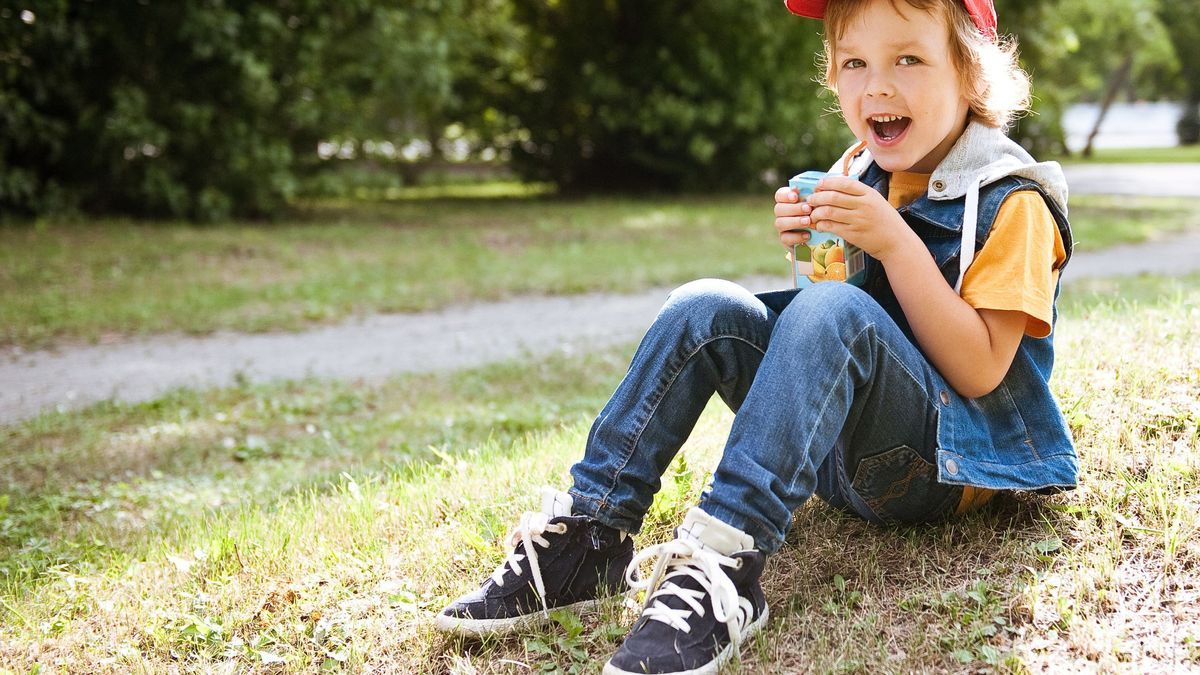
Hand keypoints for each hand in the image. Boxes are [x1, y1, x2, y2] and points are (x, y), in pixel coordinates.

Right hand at [773, 186, 813, 250]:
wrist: (818, 236)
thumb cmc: (817, 213)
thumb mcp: (816, 204)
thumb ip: (813, 197)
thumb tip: (815, 191)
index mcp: (786, 201)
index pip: (779, 195)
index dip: (786, 195)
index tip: (796, 196)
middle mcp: (781, 213)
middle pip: (778, 209)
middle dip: (794, 208)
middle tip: (808, 209)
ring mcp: (782, 227)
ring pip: (780, 223)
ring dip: (795, 222)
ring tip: (808, 221)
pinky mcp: (785, 240)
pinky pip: (785, 238)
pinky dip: (796, 237)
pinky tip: (808, 235)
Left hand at [799, 176, 916, 262]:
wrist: (896, 242)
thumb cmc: (884, 220)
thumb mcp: (876, 201)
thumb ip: (858, 194)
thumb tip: (834, 186)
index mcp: (869, 194)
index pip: (844, 183)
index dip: (828, 182)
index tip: (819, 185)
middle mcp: (864, 205)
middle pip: (833, 197)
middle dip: (817, 197)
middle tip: (810, 200)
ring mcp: (858, 220)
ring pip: (829, 212)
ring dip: (816, 212)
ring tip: (813, 214)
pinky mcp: (853, 234)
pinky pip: (832, 227)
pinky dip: (821, 225)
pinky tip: (819, 225)